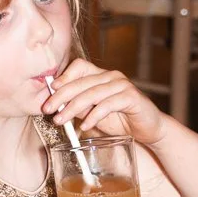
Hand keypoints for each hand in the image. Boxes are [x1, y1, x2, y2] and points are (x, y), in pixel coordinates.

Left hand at [42, 57, 164, 144]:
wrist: (149, 130)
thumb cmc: (121, 121)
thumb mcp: (94, 113)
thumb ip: (78, 107)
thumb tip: (56, 105)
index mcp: (101, 76)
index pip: (79, 66)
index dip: (64, 76)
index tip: (50, 90)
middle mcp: (111, 76)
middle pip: (81, 81)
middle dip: (61, 96)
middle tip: (48, 110)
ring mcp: (122, 85)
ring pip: (92, 93)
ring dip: (73, 107)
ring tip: (60, 120)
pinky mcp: (131, 97)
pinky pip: (108, 104)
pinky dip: (94, 116)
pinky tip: (84, 126)